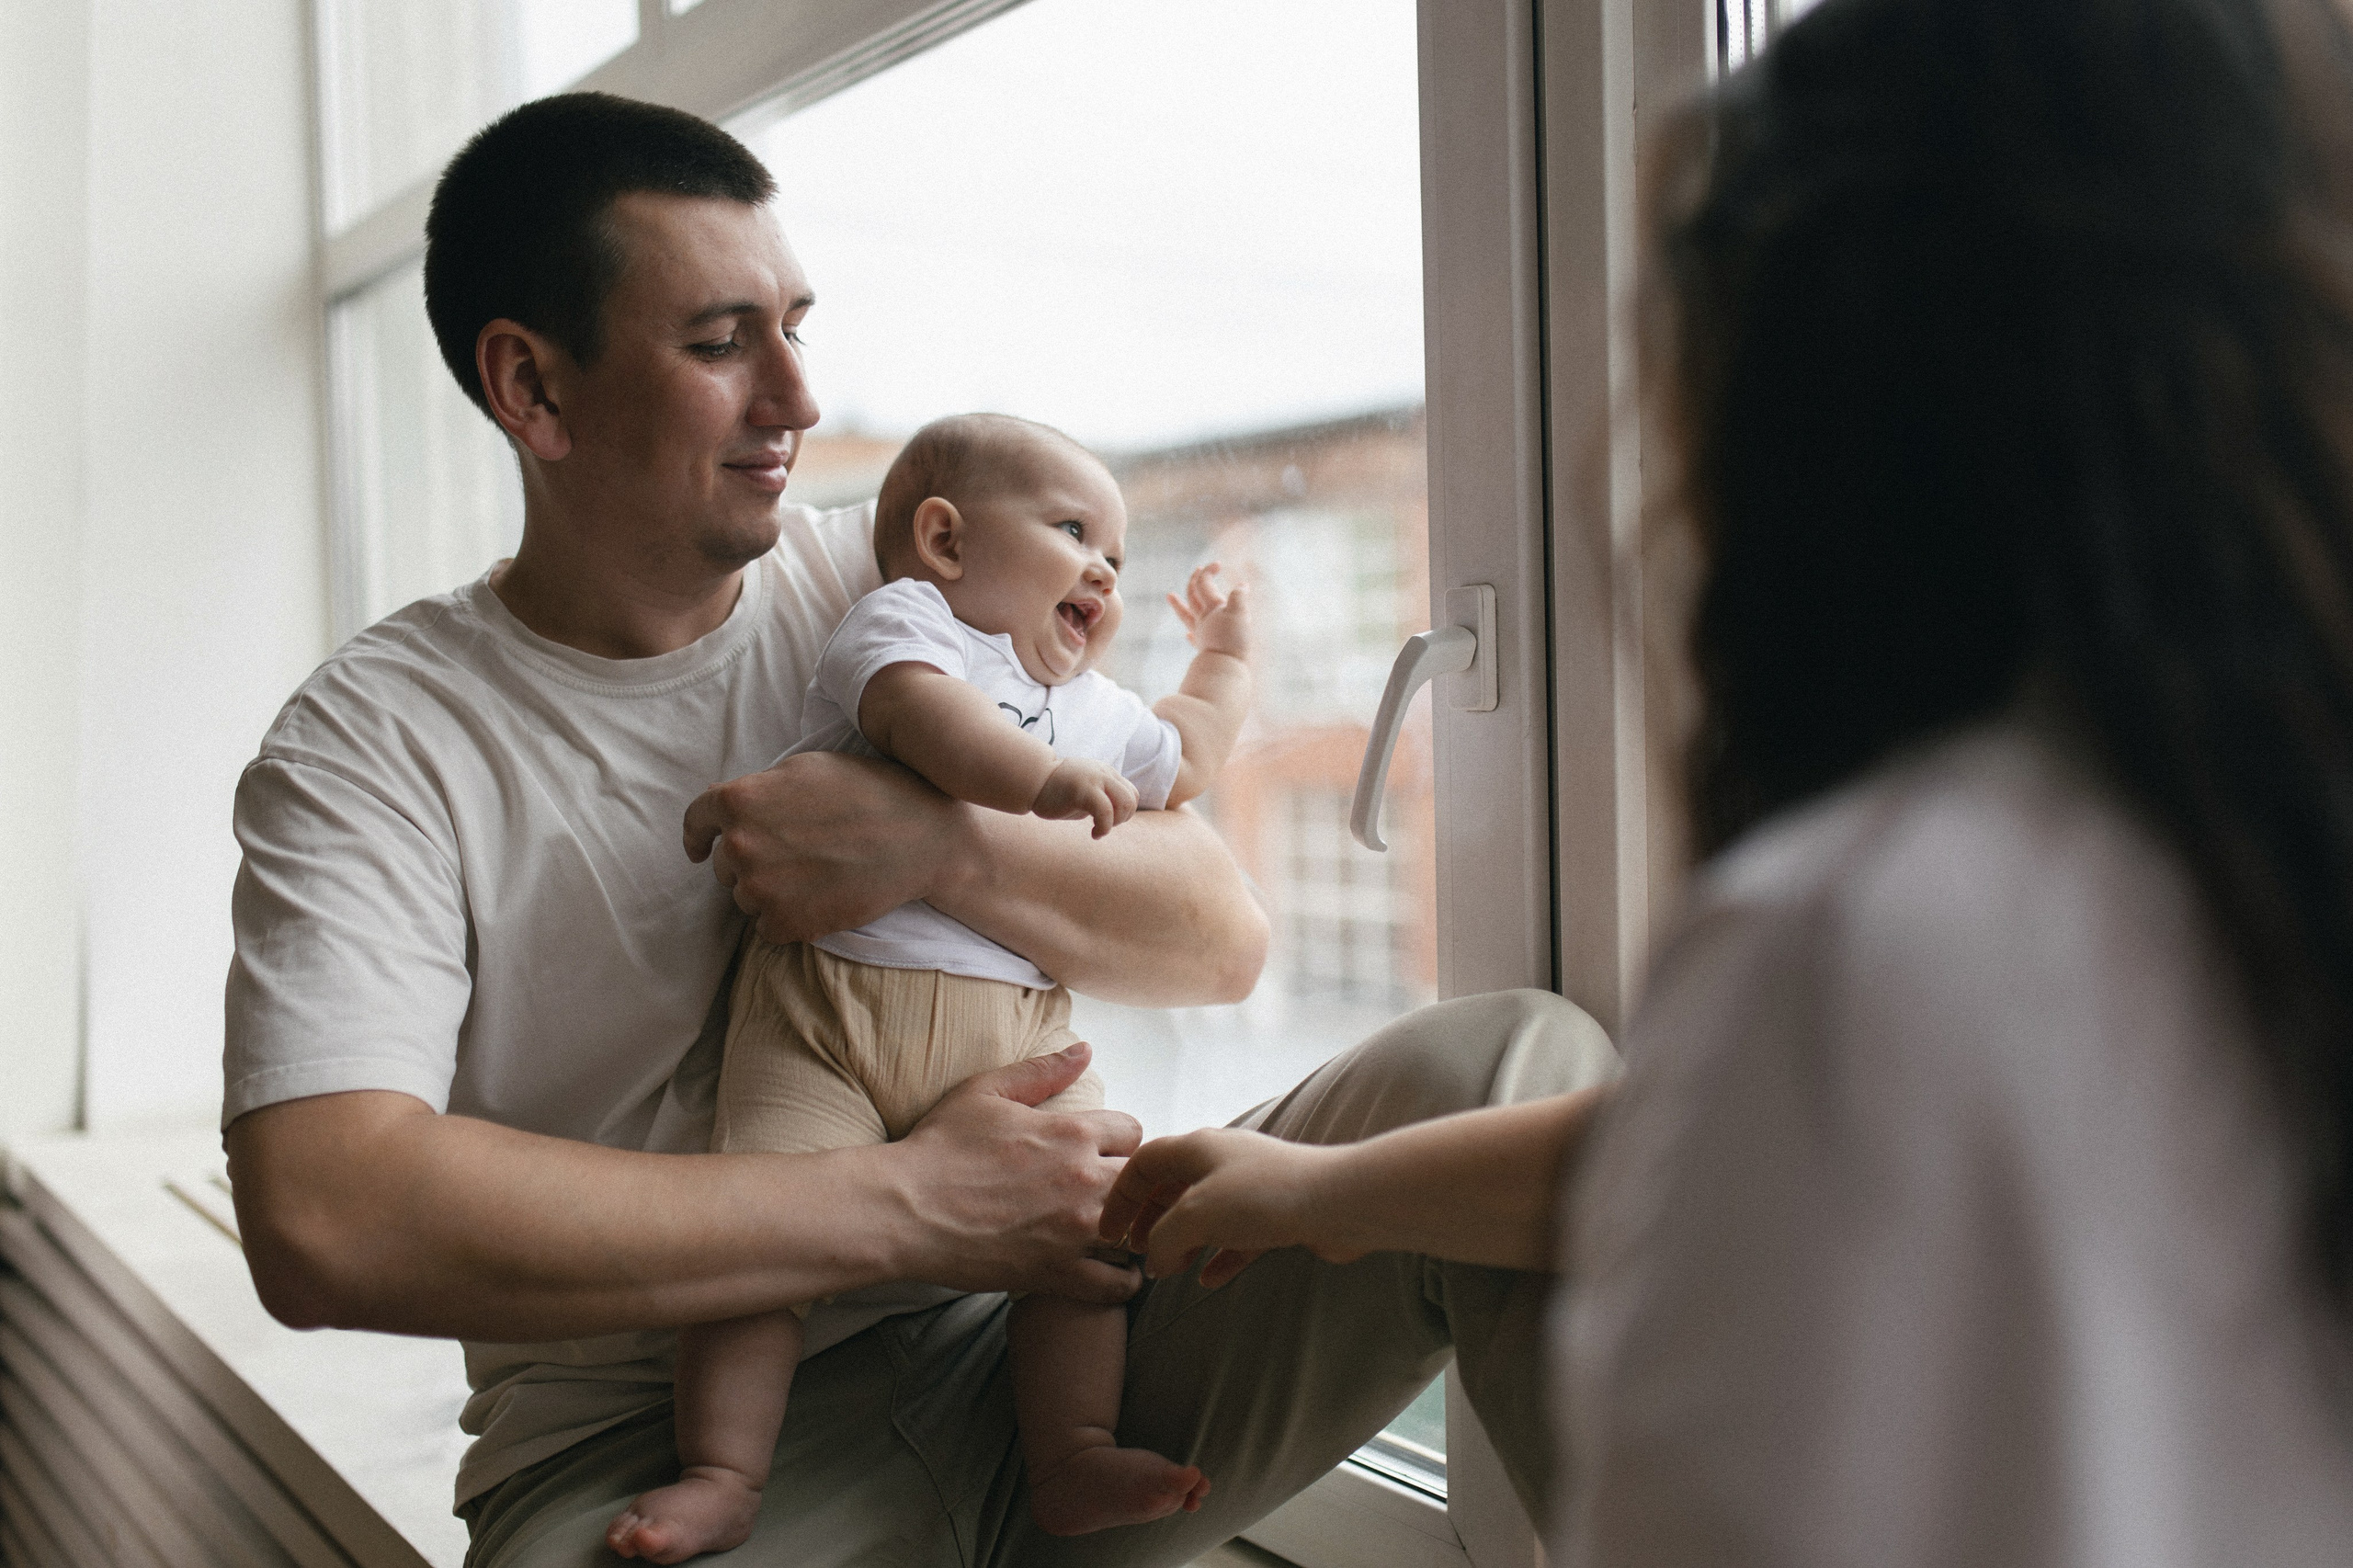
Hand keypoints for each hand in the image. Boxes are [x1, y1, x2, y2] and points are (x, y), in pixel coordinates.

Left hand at [682, 751, 967, 942]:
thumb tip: (734, 807)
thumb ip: (761, 787)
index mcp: (739, 800)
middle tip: (796, 855)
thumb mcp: (807, 767)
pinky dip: (787, 919)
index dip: (696, 836)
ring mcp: (759, 889)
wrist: (918, 839)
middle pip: (723, 865)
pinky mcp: (784, 924)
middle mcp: (739, 845)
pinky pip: (766, 928)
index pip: (696, 821)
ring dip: (769, 892)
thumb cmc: (869, 792)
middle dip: (750, 861)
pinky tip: (819, 900)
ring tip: (815, 876)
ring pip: (744, 898)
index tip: (697, 849)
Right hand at [891, 1043, 1145, 1301]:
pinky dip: (1120, 1282)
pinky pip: (1115, 1285)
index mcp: (1072, 1133)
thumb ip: (1042, 1071)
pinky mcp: (1058, 1273)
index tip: (1104, 1153)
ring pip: (1138, 1233)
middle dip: (1132, 1185)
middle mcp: (1084, 1180)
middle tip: (1113, 1194)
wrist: (903, 1207)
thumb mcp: (987, 1091)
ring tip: (1117, 1235)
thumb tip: (1085, 1051)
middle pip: (1143, 1182)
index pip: (1134, 1132)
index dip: (1120, 1141)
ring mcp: (1074, 1231)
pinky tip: (1111, 1273)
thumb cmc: (939, 1147)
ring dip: (1132, 1232)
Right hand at [1031, 758, 1137, 838]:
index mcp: (1106, 773)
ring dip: (1115, 823)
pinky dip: (1104, 828)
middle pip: (1131, 799)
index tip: (1107, 821)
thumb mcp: (1086, 790)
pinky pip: (1105, 811)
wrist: (1032, 781)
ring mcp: (1094, 779)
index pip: (1131, 794)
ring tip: (1099, 829)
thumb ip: (1103, 796)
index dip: (1124, 812)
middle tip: (1104, 826)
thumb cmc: (1057, 792)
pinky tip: (1094, 834)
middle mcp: (1103, 773)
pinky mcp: (1083, 790)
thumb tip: (1118, 813)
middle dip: (1123, 819)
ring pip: (1124, 803)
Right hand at [1099, 1128, 1359, 1287]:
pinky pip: (1237, 1237)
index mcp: (1197, 1148)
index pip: (1143, 1163)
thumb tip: (1156, 1260)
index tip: (1108, 1232)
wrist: (1338, 1202)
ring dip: (1184, 1241)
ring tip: (1170, 1271)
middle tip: (1136, 1252)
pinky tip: (1209, 1280)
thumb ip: (1163, 1239)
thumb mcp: (1195, 1215)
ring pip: (1205, 1214)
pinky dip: (1220, 1256)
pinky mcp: (1277, 1214)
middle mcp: (1222, 1161)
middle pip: (1172, 1187)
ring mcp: (1251, 1187)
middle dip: (1150, 1220)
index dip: (1120, 1196)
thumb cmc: (1263, 1197)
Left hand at [1167, 564, 1250, 658]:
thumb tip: (1242, 585)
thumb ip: (1240, 596)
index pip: (1204, 583)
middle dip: (1194, 581)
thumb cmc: (1232, 641)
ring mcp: (1202, 634)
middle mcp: (1203, 619)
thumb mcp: (1240, 613)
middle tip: (1197, 571)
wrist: (1224, 670)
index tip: (1218, 564)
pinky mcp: (1205, 649)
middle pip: (1193, 596)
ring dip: (1178, 604)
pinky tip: (1188, 634)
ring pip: (1187, 616)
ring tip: (1169, 596)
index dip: (1208, 571)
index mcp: (1212, 608)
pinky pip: (1194, 638)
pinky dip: (1191, 633)